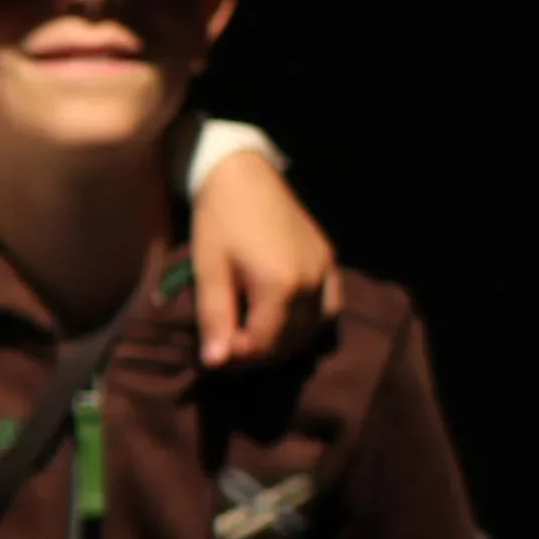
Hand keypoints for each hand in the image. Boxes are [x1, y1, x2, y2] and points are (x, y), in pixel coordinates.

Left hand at [187, 141, 336, 366]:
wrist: (243, 176)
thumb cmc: (219, 221)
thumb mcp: (209, 271)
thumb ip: (216, 319)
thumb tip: (216, 363)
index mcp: (281, 285)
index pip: (264, 344)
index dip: (238, 358)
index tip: (215, 353)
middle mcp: (312, 281)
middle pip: (291, 341)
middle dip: (259, 354)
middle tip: (229, 350)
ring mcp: (326, 270)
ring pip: (314, 329)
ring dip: (284, 342)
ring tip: (251, 338)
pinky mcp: (330, 260)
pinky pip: (329, 307)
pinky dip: (308, 323)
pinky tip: (283, 322)